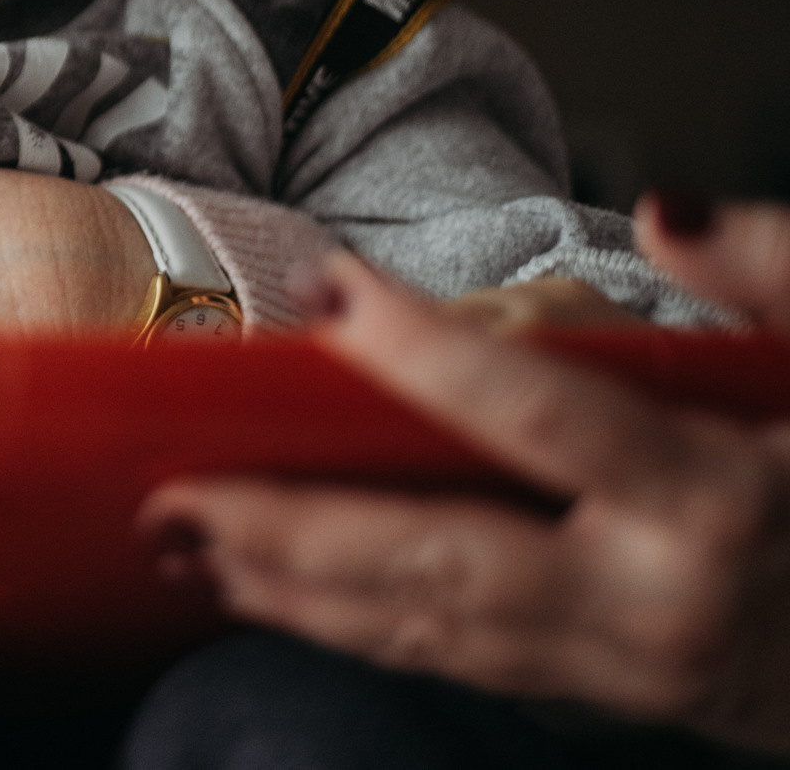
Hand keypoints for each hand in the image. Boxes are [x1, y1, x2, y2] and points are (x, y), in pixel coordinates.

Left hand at [141, 200, 789, 752]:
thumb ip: (775, 271)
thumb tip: (662, 212)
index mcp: (716, 499)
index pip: (546, 420)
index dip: (430, 356)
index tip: (328, 290)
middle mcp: (653, 595)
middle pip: (443, 560)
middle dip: (297, 533)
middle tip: (172, 493)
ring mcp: (624, 659)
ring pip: (430, 628)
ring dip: (296, 591)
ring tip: (179, 543)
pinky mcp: (604, 688)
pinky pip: (455, 659)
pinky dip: (351, 628)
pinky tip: (269, 595)